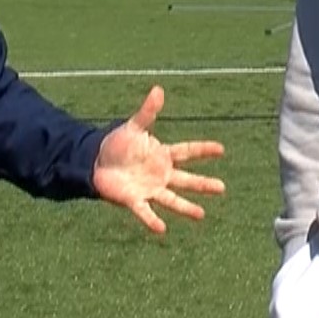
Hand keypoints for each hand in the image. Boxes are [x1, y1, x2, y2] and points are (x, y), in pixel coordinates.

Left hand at [92, 86, 226, 233]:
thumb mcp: (133, 126)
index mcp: (162, 155)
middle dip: (204, 184)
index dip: (203, 150)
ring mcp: (150, 188)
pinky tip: (162, 229)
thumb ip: (147, 111)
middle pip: (187, 180)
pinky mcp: (135, 200)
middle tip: (222, 187)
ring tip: (201, 214)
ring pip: (172, 199)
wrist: (96, 162)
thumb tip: (158, 89)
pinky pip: (146, 212)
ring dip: (186, 207)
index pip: (187, 151)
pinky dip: (152, 220)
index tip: (221, 149)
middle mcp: (160, 174)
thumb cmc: (117, 143)